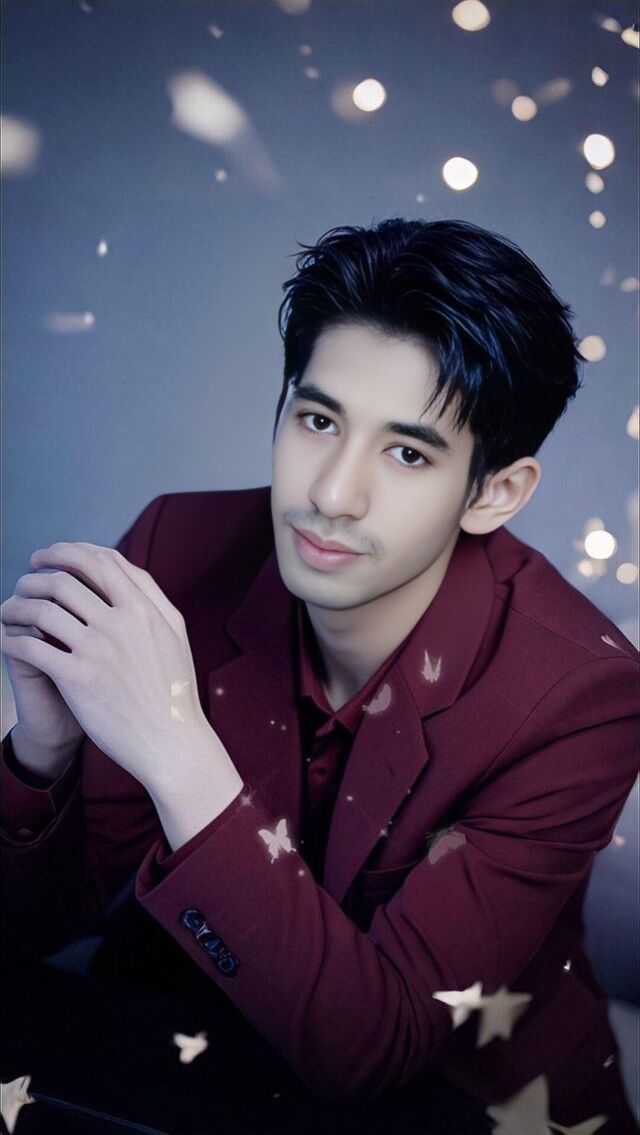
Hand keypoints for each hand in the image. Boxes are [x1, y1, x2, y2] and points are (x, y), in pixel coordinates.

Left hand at [0, 542, 214, 791]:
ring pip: (42, 610)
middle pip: (65, 580)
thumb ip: (151, 597)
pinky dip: (13, 640)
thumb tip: (123, 569)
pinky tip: (8, 643)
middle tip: (23, 580)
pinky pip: (32, 648)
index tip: (48, 557)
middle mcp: (120, 623)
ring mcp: (98, 650)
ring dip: (17, 605)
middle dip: (36, 574)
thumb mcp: (174, 633)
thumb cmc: (173, 690)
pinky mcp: (77, 679)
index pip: (98, 561)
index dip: (67, 552)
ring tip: (9, 611)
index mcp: (143, 609)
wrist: (172, 741)